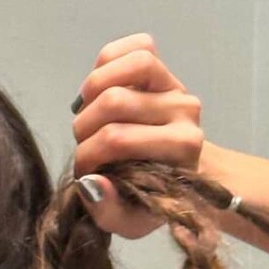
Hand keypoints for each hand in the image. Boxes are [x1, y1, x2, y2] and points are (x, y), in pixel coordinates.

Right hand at [71, 32, 204, 238]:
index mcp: (181, 148)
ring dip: (91, 91)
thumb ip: (108, 211)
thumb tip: (90, 181)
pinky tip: (100, 87)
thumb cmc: (150, 198)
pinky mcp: (165, 68)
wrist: (178, 174)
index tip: (83, 172)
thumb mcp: (129, 221)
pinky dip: (108, 61)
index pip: (116, 138)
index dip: (86, 155)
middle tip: (84, 145)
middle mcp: (185, 111)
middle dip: (84, 128)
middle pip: (113, 101)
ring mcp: (175, 85)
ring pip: (124, 67)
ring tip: (88, 114)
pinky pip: (134, 47)